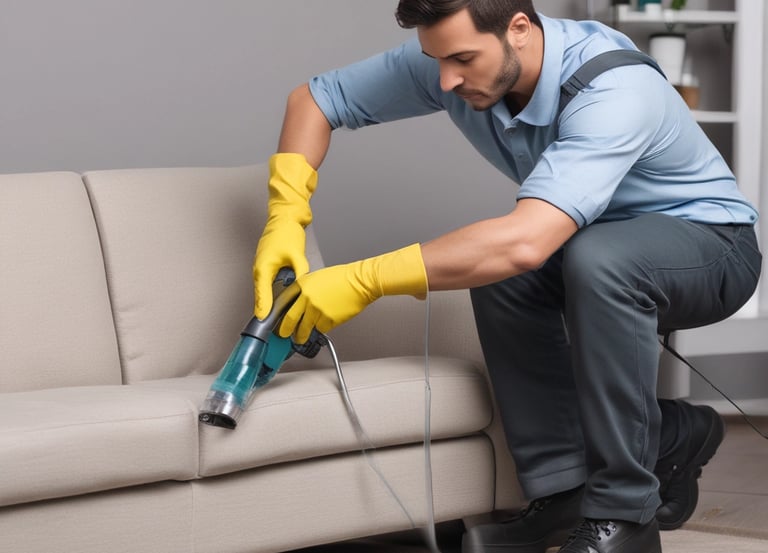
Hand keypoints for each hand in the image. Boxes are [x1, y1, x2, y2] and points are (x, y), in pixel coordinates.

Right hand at [253, 153, 317, 318]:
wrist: (284, 217)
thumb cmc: (287, 232)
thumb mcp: (296, 254)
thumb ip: (300, 272)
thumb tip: (304, 286)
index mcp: (263, 268)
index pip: (262, 294)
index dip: (263, 310)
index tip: (264, 323)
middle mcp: (259, 269)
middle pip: (261, 296)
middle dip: (266, 311)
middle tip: (272, 328)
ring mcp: (262, 267)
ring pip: (264, 291)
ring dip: (269, 303)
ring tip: (276, 320)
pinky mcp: (267, 266)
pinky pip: (267, 284)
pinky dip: (272, 294)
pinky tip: (281, 302)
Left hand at [278, 243, 427, 342]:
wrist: (360, 282)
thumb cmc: (343, 278)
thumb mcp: (318, 278)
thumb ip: (306, 290)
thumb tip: (299, 303)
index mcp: (302, 284)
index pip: (283, 301)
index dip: (278, 313)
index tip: (276, 320)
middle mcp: (306, 298)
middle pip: (289, 319)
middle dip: (285, 330)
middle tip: (283, 335)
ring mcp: (316, 310)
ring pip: (304, 328)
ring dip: (302, 335)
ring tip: (301, 338)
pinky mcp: (328, 320)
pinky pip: (321, 329)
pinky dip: (322, 328)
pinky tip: (325, 323)